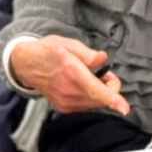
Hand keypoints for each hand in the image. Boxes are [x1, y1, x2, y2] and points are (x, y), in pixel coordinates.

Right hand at [11, 35, 131, 116]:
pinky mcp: (63, 107)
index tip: (124, 108)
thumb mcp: (69, 43)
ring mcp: (65, 102)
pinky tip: (83, 85)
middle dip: (110, 87)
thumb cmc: (48, 52)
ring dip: (101, 92)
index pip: (96, 90)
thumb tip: (103, 59)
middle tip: (103, 72)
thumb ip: (88, 53)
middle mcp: (68, 91)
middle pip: (101, 98)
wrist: (27, 64)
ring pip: (95, 103)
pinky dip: (91, 96)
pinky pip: (86, 105)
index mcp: (72, 72)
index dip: (113, 99)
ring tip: (91, 76)